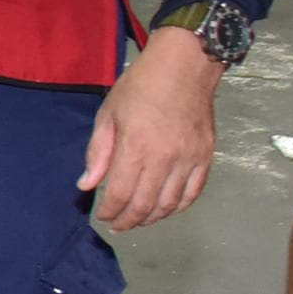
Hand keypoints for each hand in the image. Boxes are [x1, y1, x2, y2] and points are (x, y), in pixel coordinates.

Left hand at [80, 27, 220, 229]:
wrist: (184, 67)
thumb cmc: (140, 87)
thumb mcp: (108, 114)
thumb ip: (98, 153)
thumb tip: (87, 184)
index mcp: (136, 148)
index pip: (120, 194)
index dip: (109, 211)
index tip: (102, 216)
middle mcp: (164, 159)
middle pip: (145, 205)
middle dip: (128, 220)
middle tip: (118, 225)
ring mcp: (189, 160)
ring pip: (170, 204)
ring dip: (152, 218)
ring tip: (138, 220)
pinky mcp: (205, 157)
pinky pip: (193, 193)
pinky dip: (179, 207)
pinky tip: (166, 209)